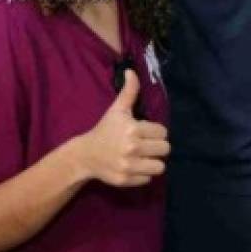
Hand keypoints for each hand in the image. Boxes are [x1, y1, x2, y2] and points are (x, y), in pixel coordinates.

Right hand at [75, 70, 169, 186]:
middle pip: (165, 149)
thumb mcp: (117, 110)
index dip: (156, 132)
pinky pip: (148, 178)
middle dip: (157, 146)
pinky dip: (144, 173)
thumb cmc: (104, 130)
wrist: (85, 155)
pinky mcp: (126, 180)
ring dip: (154, 161)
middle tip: (147, 145)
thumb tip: (132, 71)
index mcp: (133, 129)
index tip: (145, 132)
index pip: (163, 132)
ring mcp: (129, 166)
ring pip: (160, 166)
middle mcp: (132, 148)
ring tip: (144, 157)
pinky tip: (134, 166)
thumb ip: (129, 91)